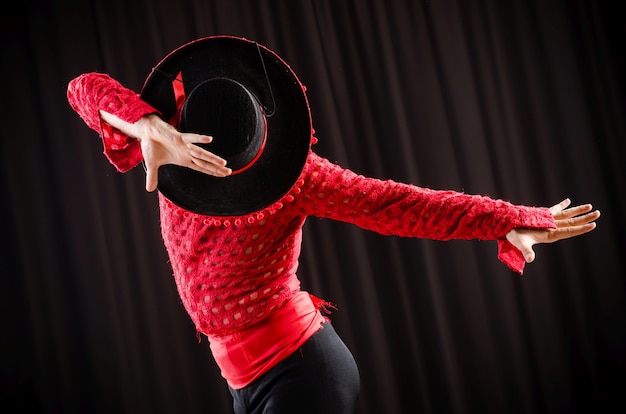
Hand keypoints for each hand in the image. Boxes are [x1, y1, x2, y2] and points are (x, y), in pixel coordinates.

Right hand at [100, 111, 230, 190]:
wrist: (146, 132)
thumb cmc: (152, 146)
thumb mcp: (152, 165)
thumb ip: (153, 177)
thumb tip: (149, 190)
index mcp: (184, 160)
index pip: (201, 168)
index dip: (212, 172)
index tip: (223, 175)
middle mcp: (187, 153)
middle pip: (205, 163)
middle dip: (217, 168)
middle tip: (230, 172)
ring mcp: (185, 146)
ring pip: (201, 153)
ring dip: (212, 158)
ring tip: (223, 162)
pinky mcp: (179, 138)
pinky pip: (191, 138)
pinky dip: (199, 138)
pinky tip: (209, 139)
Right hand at [506, 198, 599, 262]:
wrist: (506, 229)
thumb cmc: (513, 237)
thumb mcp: (520, 243)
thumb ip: (526, 251)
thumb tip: (530, 259)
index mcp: (549, 235)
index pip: (568, 231)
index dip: (580, 228)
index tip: (592, 225)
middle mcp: (551, 228)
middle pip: (571, 223)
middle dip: (584, 219)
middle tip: (598, 213)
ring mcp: (548, 222)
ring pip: (566, 216)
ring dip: (577, 211)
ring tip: (590, 206)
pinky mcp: (542, 216)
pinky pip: (555, 210)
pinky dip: (562, 205)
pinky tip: (568, 201)